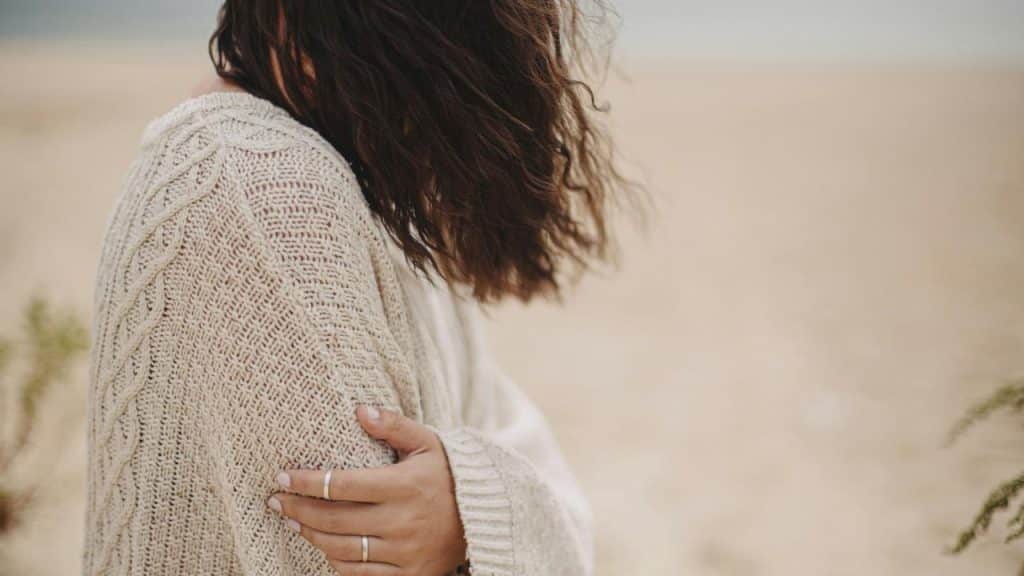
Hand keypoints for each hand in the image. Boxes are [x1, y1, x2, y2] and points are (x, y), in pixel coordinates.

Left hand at [267, 406, 467, 575]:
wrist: (485, 518)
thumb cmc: (449, 475)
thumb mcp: (428, 443)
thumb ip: (394, 426)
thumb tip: (360, 409)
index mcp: (405, 486)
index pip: (342, 485)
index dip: (306, 482)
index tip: (281, 476)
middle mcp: (403, 522)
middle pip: (334, 519)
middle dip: (298, 509)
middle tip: (277, 500)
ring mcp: (405, 552)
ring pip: (342, 549)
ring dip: (311, 535)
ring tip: (293, 521)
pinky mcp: (409, 575)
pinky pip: (360, 575)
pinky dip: (336, 561)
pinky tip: (323, 546)